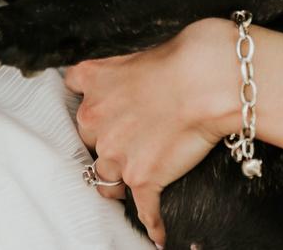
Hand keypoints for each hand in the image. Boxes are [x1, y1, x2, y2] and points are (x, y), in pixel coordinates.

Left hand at [63, 17, 239, 245]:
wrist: (207, 81)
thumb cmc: (182, 58)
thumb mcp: (135, 52)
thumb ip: (119, 69)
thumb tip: (129, 77)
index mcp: (92, 82)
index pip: (76, 95)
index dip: (93, 107)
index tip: (102, 113)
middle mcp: (94, 119)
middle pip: (90, 139)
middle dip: (107, 141)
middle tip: (130, 139)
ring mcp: (116, 152)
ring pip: (105, 177)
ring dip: (119, 180)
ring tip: (136, 181)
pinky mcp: (142, 178)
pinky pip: (144, 210)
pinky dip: (153, 223)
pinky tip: (159, 234)